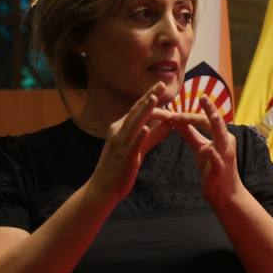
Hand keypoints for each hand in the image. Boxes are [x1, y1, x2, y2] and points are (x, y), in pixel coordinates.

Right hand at [88, 86, 180, 201]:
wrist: (103, 188)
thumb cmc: (121, 167)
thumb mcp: (139, 148)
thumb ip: (154, 135)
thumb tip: (170, 124)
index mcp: (121, 128)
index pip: (137, 109)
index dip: (149, 97)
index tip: (160, 86)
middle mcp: (119, 132)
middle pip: (136, 111)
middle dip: (148, 97)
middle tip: (160, 84)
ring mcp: (121, 144)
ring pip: (134, 124)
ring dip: (144, 111)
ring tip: (154, 99)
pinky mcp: (125, 157)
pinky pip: (132, 145)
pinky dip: (138, 136)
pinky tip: (145, 128)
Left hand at [175, 96, 244, 208]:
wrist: (225, 195)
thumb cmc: (213, 170)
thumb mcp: (201, 149)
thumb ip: (191, 135)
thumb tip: (178, 121)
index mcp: (221, 136)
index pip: (204, 120)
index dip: (189, 115)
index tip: (174, 110)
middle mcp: (226, 142)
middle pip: (216, 122)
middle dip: (210, 109)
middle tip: (203, 97)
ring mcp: (225, 155)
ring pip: (222, 136)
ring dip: (217, 124)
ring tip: (212, 114)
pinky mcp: (222, 168)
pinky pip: (217, 159)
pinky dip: (212, 154)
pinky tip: (206, 150)